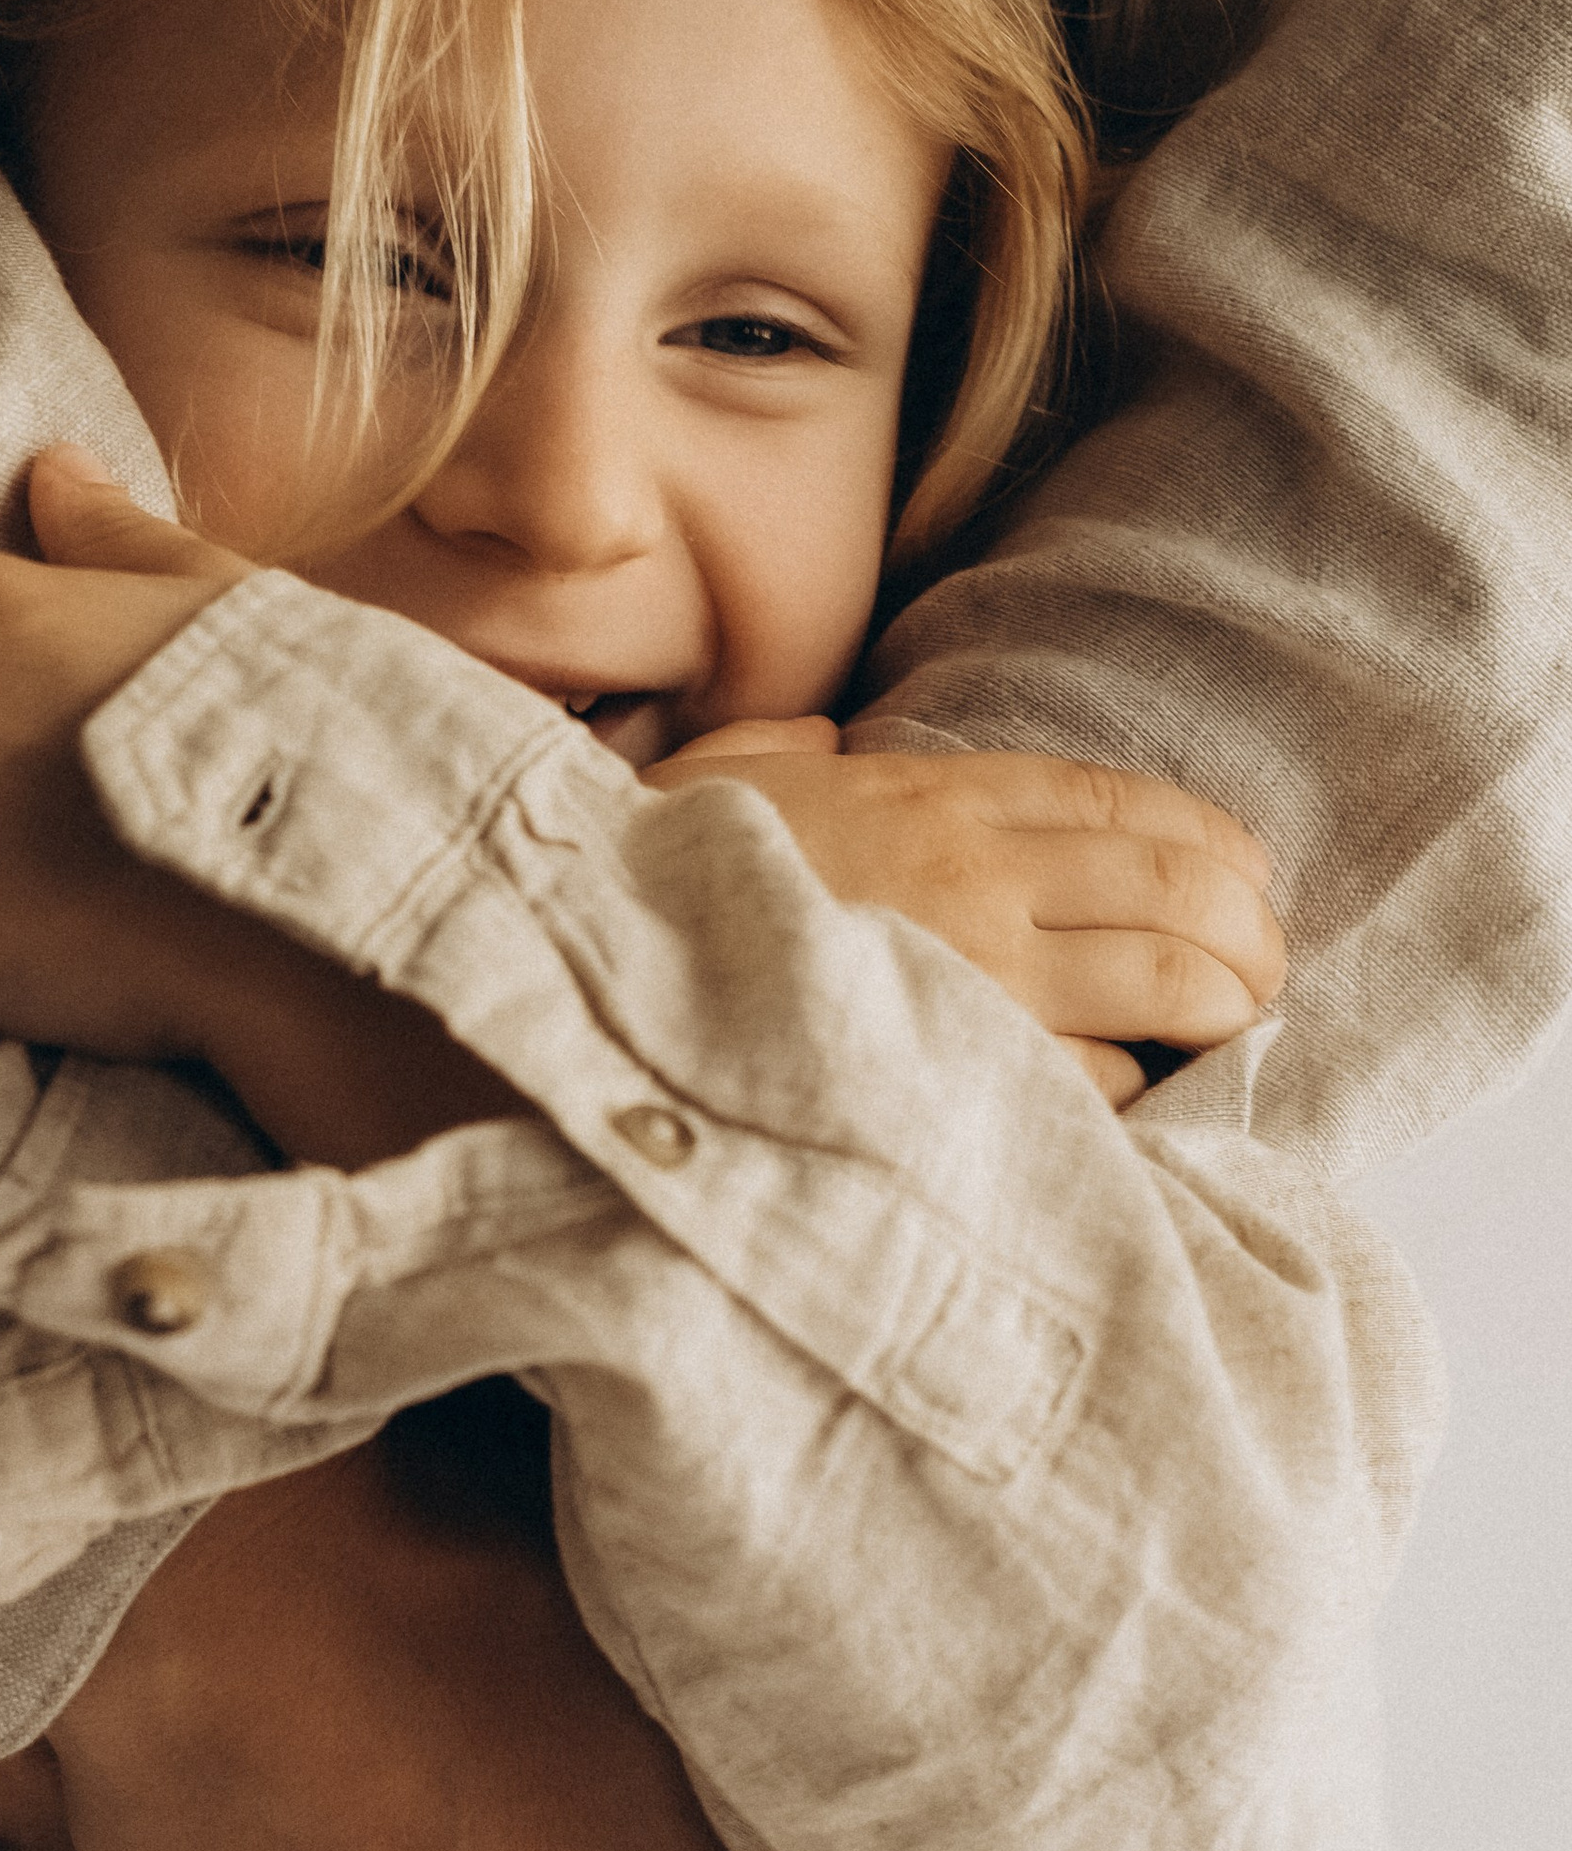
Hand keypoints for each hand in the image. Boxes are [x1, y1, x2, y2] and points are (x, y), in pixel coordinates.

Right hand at [646, 724, 1281, 1103]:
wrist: (583, 978)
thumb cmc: (636, 888)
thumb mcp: (707, 782)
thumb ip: (780, 758)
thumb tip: (820, 748)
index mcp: (920, 796)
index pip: (1112, 801)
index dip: (1205, 837)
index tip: (1248, 872)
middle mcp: (970, 873)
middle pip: (1175, 885)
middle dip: (1247, 928)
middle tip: (1266, 968)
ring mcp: (974, 974)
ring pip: (1165, 980)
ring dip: (1222, 1006)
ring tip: (1233, 1029)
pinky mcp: (964, 1072)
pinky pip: (1092, 1085)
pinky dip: (1129, 1093)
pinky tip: (1133, 1102)